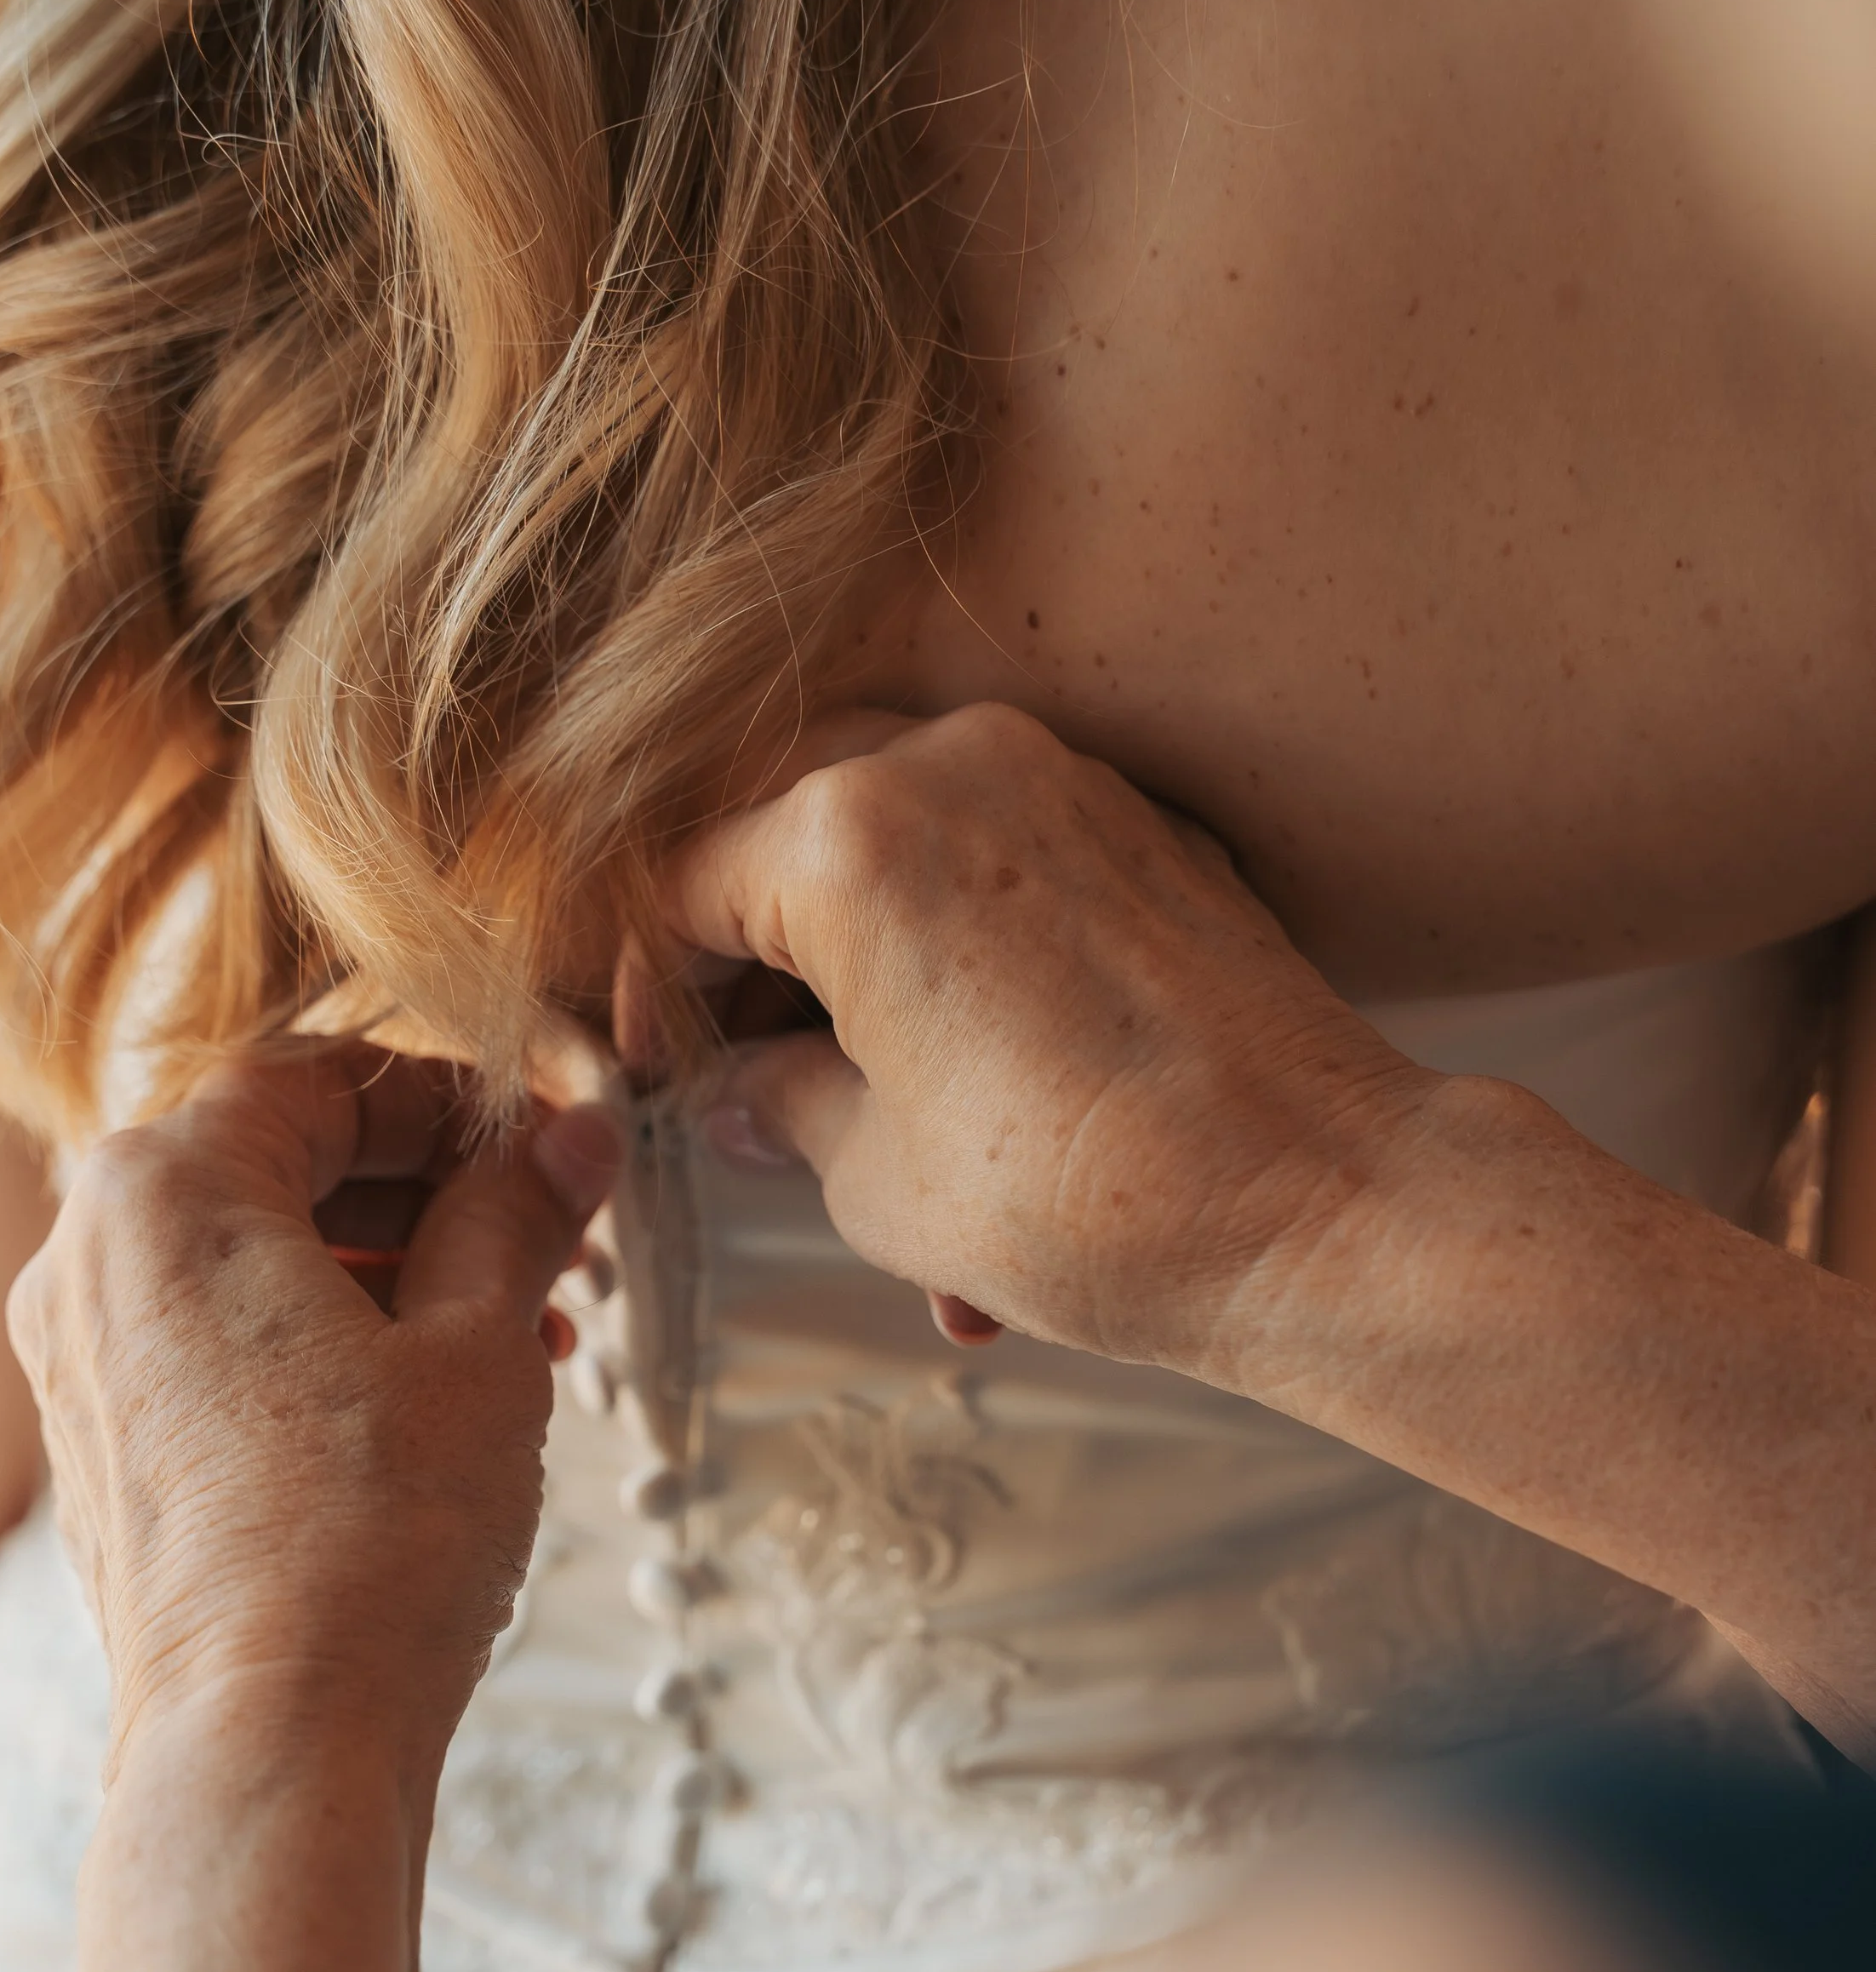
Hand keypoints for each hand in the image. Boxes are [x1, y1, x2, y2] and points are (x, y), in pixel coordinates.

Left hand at [7, 1048, 619, 1778]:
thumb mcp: (479, 1341)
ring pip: (254, 1257)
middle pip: (277, 1163)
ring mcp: (81, 1362)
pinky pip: (219, 1340)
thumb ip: (516, 1212)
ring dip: (390, 1268)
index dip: (446, 1098)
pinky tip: (438, 1395)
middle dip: (427, 1193)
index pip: (316, 1078)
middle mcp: (88, 1261)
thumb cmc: (367, 1542)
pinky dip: (326, 1337)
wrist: (270, 1747)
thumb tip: (569, 1138)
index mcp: (160, 1194)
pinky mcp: (104, 1448)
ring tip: (520, 1327)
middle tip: (545, 1234)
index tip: (535, 1138)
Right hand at [658, 704, 1434, 1373]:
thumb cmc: (1095, 1201)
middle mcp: (951, 764)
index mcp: (849, 839)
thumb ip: (779, 1109)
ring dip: (862, 971)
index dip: (648, 988)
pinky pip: (1000, 860)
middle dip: (753, 964)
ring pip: (895, 845)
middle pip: (782, 834)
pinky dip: (961, 953)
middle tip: (750, 1078)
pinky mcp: (1138, 822)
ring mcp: (1057, 779)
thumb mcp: (875, 1177)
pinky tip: (968, 1076)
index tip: (662, 1068)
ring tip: (872, 1118)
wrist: (1323, 1206)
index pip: (682, 883)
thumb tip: (741, 1095)